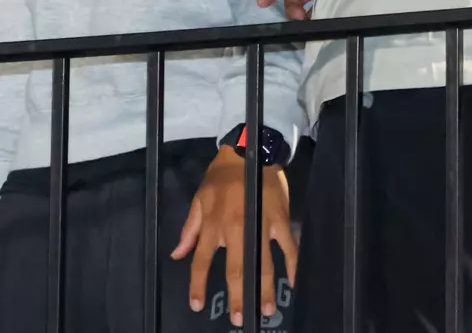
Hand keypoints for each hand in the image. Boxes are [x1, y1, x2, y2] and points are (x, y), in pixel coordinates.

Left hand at [172, 147, 297, 327]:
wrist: (248, 154)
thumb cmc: (220, 178)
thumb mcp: (199, 200)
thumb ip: (190, 230)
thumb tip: (177, 254)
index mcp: (212, 224)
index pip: (201, 260)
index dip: (197, 284)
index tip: (197, 305)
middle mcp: (234, 229)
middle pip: (235, 269)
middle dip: (237, 296)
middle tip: (240, 319)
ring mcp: (259, 226)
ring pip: (263, 264)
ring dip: (265, 289)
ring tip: (266, 310)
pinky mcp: (279, 221)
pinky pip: (288, 249)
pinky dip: (293, 267)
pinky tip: (294, 283)